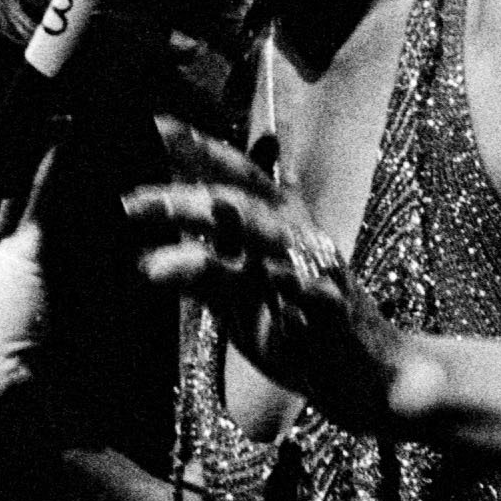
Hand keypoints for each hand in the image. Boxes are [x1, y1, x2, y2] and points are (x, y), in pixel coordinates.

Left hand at [123, 118, 401, 429]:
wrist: (370, 376)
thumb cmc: (305, 333)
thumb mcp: (245, 300)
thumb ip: (209, 268)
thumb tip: (157, 250)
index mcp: (281, 226)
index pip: (239, 175)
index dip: (200, 148)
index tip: (155, 124)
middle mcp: (299, 237)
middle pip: (240, 201)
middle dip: (185, 199)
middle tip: (129, 206)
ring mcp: (317, 269)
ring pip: (264, 237)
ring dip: (210, 241)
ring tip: (155, 263)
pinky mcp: (333, 308)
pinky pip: (305, 290)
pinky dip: (283, 282)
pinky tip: (264, 279)